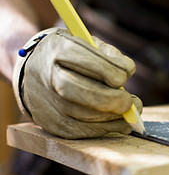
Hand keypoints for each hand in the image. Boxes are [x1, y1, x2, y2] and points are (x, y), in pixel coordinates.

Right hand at [13, 28, 141, 138]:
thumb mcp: (86, 42)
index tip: (126, 73)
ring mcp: (47, 103)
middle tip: (130, 101)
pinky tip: (119, 122)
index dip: (110, 69)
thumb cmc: (70, 57)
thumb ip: (108, 53)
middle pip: (80, 92)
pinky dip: (105, 128)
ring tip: (130, 111)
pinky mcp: (51, 124)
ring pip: (83, 116)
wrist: (33, 73)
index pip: (85, 60)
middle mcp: (48, 76)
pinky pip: (81, 131)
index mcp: (58, 49)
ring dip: (113, 117)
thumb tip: (127, 69)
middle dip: (111, 99)